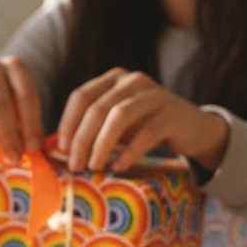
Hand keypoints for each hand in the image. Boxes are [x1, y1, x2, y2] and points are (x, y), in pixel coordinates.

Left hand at [57, 68, 229, 172]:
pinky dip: (129, 151)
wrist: (192, 129)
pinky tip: (119, 167)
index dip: (67, 123)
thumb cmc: (144, 128)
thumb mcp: (114, 126)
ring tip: (94, 166)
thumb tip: (54, 150)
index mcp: (113, 79)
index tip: (60, 150)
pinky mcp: (171, 113)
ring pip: (119, 116)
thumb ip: (89, 131)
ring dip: (102, 144)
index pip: (81, 96)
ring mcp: (154, 94)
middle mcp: (132, 81)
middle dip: (81, 139)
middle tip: (75, 165)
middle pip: (97, 108)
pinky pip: (146, 132)